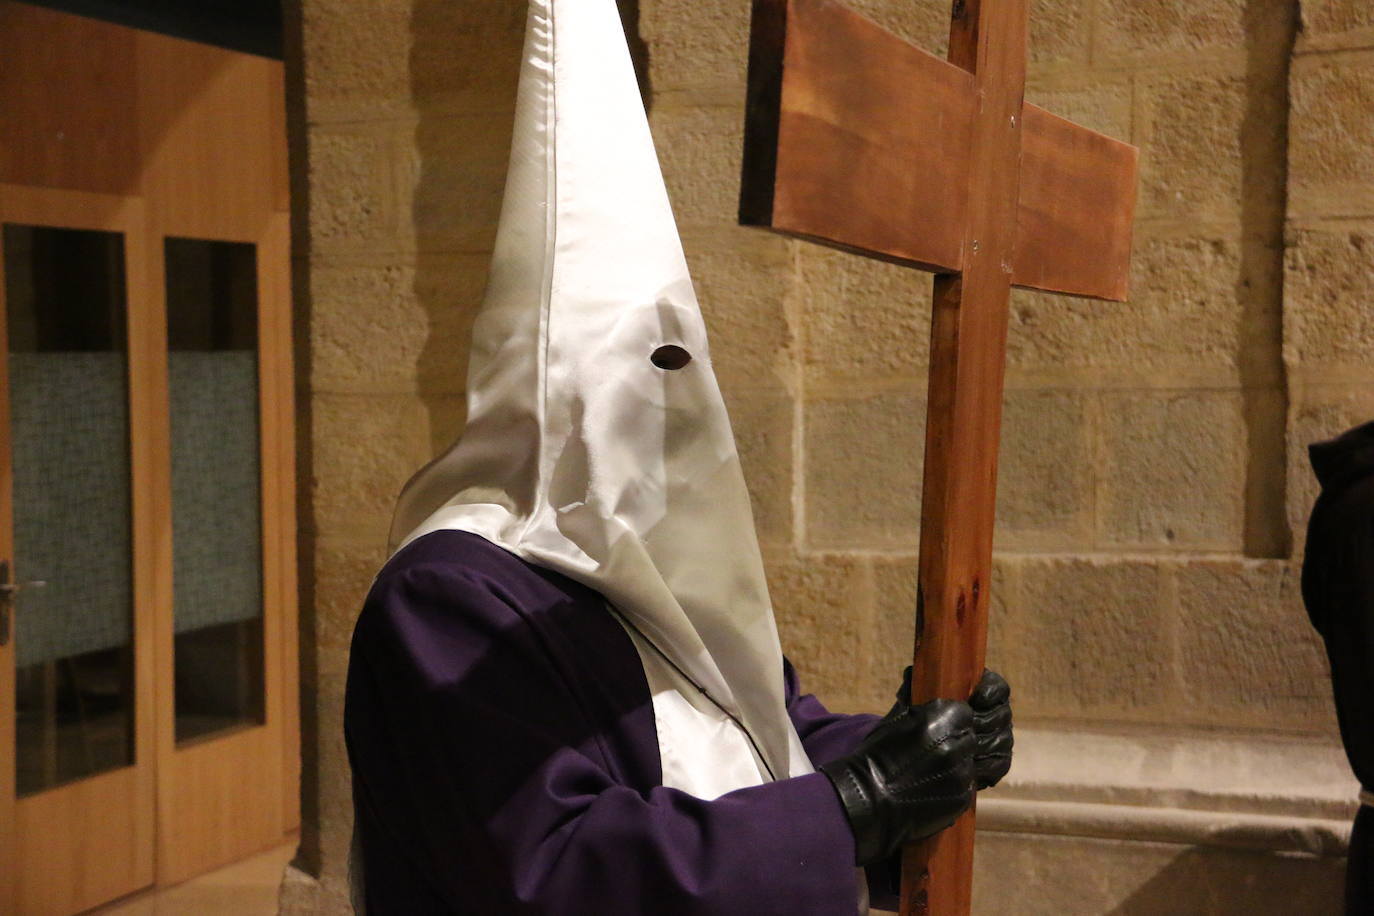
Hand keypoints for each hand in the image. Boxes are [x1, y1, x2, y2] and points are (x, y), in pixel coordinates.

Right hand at [819, 668, 1012, 866]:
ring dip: (988, 747)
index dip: (975, 703)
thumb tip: (917, 672)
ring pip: (996, 752)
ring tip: (976, 745)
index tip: (973, 703)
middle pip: (992, 727)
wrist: (869, 799)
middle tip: (979, 723)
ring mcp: (964, 772)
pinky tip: (970, 765)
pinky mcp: (965, 795)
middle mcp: (959, 743)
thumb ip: (915, 695)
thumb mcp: (896, 716)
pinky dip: (979, 771)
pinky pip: (984, 777)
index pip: (974, 705)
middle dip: (987, 724)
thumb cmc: (877, 754)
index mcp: (944, 716)